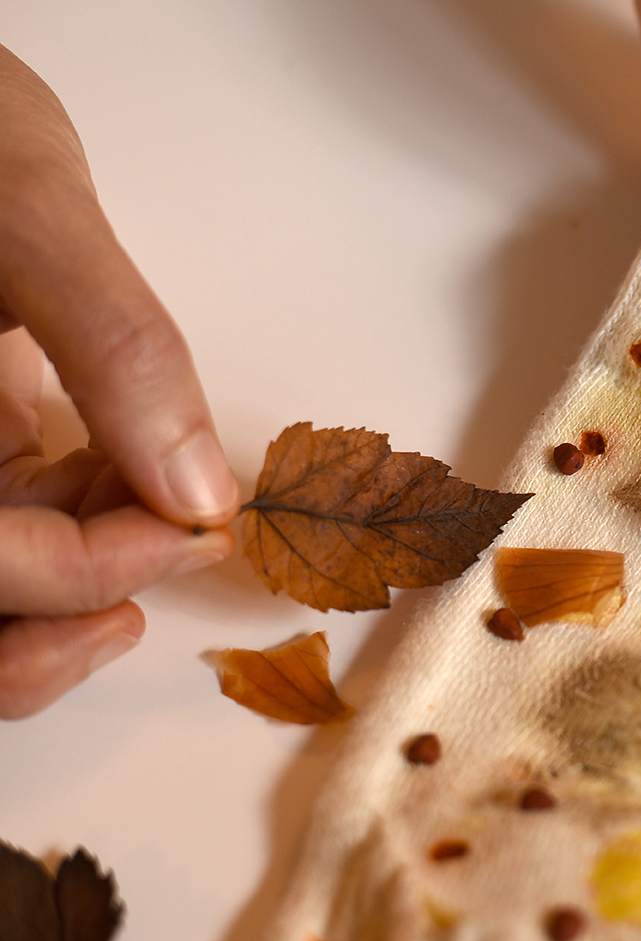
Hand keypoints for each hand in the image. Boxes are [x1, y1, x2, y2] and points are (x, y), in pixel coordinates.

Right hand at [0, 45, 237, 718]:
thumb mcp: (24, 209)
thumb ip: (112, 346)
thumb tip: (199, 491)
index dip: (75, 569)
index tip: (192, 524)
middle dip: (70, 607)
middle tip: (183, 551)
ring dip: (79, 587)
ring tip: (170, 542)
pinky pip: (18, 527)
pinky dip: (88, 530)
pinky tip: (140, 485)